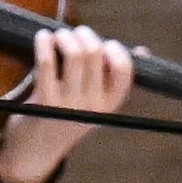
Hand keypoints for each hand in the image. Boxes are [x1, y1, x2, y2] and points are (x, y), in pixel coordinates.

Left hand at [0, 22, 137, 182]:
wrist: (38, 149)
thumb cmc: (68, 116)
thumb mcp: (97, 102)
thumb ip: (115, 77)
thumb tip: (143, 50)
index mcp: (110, 104)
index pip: (124, 70)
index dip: (116, 49)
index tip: (104, 44)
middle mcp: (92, 105)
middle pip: (95, 53)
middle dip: (85, 34)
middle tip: (76, 33)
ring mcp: (69, 104)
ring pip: (74, 54)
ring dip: (65, 36)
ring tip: (60, 36)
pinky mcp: (46, 100)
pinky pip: (47, 63)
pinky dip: (44, 43)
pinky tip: (43, 38)